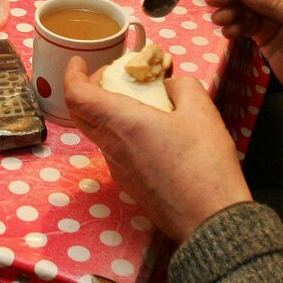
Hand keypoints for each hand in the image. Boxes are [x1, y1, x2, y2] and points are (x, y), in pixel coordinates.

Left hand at [64, 59, 249, 243]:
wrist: (210, 220)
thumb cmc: (205, 164)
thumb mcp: (202, 111)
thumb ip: (183, 86)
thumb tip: (171, 86)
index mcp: (121, 123)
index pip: (76, 95)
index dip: (72, 74)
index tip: (79, 61)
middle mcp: (111, 146)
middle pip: (81, 113)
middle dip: (89, 88)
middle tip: (111, 76)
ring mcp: (118, 169)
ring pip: (98, 132)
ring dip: (106, 110)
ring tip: (138, 99)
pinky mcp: (129, 184)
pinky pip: (114, 149)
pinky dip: (120, 130)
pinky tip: (151, 129)